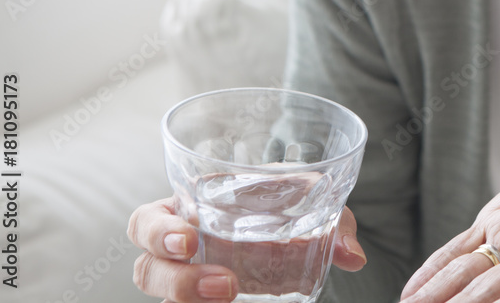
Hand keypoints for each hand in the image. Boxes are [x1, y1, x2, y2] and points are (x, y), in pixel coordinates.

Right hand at [128, 197, 366, 302]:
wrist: (302, 244)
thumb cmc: (294, 211)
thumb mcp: (315, 205)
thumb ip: (336, 224)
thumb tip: (353, 257)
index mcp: (192, 211)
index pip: (147, 221)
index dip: (157, 233)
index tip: (190, 241)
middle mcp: (182, 251)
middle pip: (146, 268)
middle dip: (174, 279)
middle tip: (224, 284)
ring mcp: (190, 283)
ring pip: (160, 297)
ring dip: (185, 298)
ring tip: (231, 297)